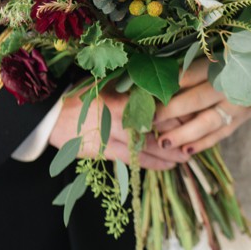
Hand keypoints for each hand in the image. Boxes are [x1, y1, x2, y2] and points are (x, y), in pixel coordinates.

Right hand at [49, 89, 188, 169]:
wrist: (51, 115)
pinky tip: (168, 166)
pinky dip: (156, 163)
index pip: (161, 98)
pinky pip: (138, 159)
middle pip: (162, 122)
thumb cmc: (80, 97)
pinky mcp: (107, 149)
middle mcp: (122, 110)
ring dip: (173, 152)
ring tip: (187, 155)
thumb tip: (157, 84)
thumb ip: (129, 85)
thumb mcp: (105, 83)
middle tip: (199, 136)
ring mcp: (115, 131)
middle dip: (183, 131)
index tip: (196, 111)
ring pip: (153, 144)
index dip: (182, 107)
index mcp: (123, 90)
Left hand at [153, 60, 250, 154]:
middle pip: (197, 99)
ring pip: (208, 122)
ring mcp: (237, 105)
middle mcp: (229, 85)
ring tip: (163, 142)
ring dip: (184, 134)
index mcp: (218, 64)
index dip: (167, 85)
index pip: (189, 75)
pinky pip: (220, 135)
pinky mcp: (241, 120)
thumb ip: (184, 67)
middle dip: (171, 111)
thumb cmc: (223, 59)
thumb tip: (151, 80)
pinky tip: (184, 151)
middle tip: (149, 119)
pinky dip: (202, 143)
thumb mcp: (207, 56)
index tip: (144, 94)